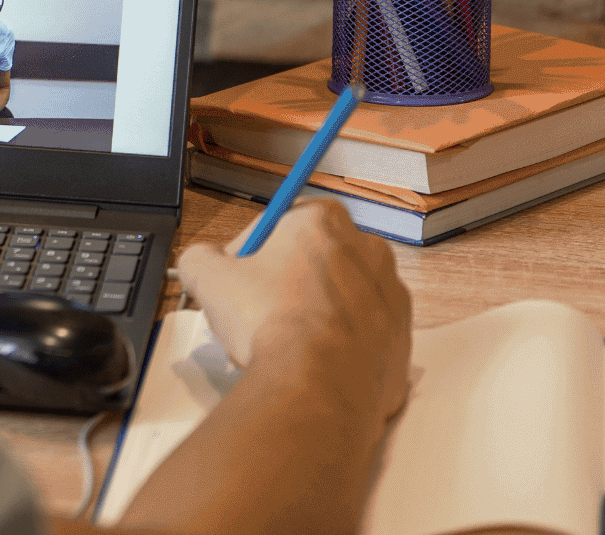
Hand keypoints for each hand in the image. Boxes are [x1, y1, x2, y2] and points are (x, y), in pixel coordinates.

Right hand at [176, 199, 411, 419]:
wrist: (317, 385)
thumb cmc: (269, 322)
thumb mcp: (208, 279)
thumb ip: (200, 258)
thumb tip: (202, 262)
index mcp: (324, 221)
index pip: (282, 220)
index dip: (255, 248)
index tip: (240, 274)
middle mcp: (368, 249)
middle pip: (317, 257)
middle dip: (290, 279)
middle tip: (260, 310)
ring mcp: (392, 296)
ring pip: (344, 296)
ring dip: (318, 311)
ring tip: (286, 342)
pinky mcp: (403, 339)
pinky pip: (365, 334)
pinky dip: (342, 344)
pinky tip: (314, 362)